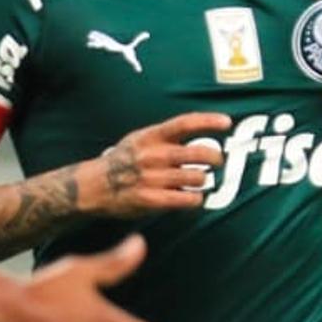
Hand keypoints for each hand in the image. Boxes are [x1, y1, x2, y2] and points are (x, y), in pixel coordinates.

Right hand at [73, 112, 229, 218]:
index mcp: (151, 136)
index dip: (208, 121)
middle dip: (215, 158)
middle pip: (199, 154)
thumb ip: (165, 136)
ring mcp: (153, 178)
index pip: (185, 123)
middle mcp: (153, 155)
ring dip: (202, 181)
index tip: (226, 122)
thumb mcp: (139, 139)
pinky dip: (195, 199)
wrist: (94, 185)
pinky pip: (188, 200)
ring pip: (198, 178)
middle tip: (217, 161)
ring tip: (197, 181)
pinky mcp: (152, 200)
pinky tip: (190, 198)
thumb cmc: (123, 160)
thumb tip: (200, 132)